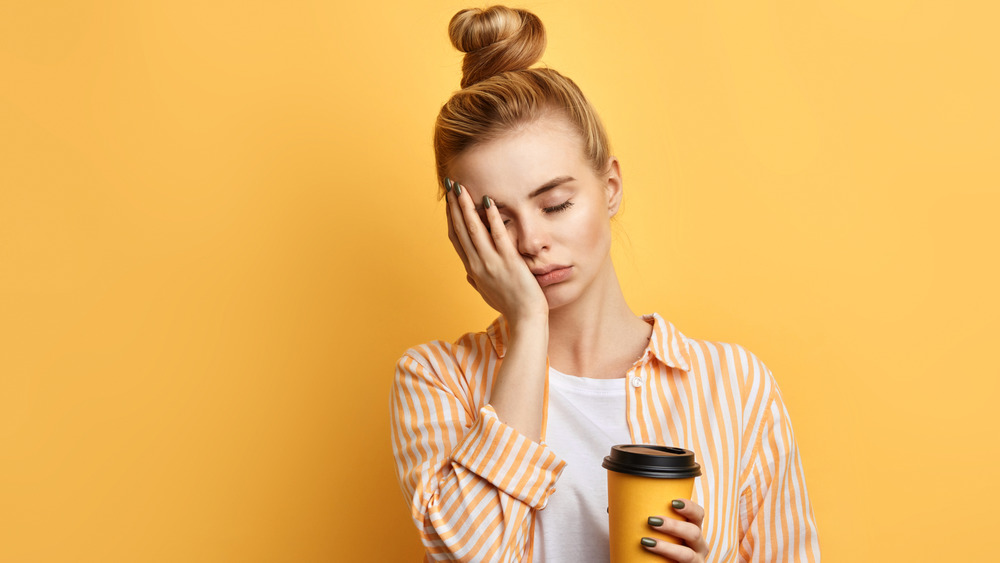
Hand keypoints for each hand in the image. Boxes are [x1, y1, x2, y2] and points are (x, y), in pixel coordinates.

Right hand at [445, 179, 547, 324]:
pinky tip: (489, 202)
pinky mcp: (509, 262)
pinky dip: (492, 218)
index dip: (451, 217)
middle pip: (460, 229)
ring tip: (461, 188)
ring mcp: (492, 263)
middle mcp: (477, 264)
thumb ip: (476, 280)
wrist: (525, 319)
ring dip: (466, 207)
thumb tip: (467, 273)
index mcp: (472, 269)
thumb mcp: (487, 293)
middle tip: (450, 185)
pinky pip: (498, 236)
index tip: (449, 201)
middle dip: (454, 206)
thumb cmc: (508, 306)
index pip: (456, 238)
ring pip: (473, 230)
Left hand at [641, 499, 708, 561]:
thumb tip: (615, 509)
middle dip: (673, 526)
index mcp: (693, 528)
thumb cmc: (661, 547)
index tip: (672, 502)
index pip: (698, 514)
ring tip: (646, 541)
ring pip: (687, 554)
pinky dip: (667, 561)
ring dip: (667, 547)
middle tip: (651, 520)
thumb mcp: (661, 532)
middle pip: (693, 532)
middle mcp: (699, 545)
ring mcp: (696, 561)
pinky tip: (651, 554)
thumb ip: (649, 521)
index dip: (689, 507)